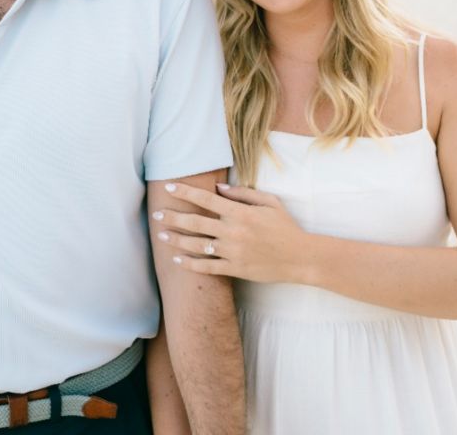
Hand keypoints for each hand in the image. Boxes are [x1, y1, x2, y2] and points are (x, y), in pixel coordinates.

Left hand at [152, 182, 308, 282]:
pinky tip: (177, 260)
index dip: (185, 192)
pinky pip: (207, 267)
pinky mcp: (235, 269)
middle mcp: (232, 231)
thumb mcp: (268, 202)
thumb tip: (218, 189)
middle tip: (156, 213)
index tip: (169, 187)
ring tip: (161, 235)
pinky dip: (190, 264)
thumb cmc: (285, 227)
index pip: (205, 199)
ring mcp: (232, 251)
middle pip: (195, 221)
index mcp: (240, 212)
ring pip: (197, 245)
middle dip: (173, 216)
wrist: (300, 257)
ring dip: (176, 240)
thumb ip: (243, 194)